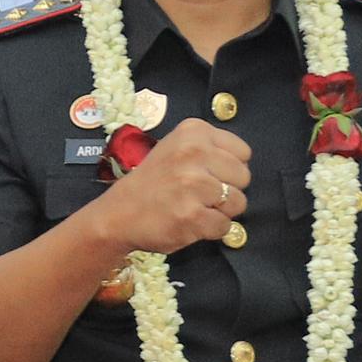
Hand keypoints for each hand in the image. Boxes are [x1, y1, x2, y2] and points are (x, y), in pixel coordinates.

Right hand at [81, 117, 256, 259]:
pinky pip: (224, 226)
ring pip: (238, 202)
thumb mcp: (176, 148)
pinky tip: (190, 222)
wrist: (117, 215)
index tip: (207, 175)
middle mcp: (194, 153)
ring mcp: (193, 185)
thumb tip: (242, 166)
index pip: (243, 153)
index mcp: (193, 132)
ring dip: (220, 211)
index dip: (228, 168)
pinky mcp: (192, 216)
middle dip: (227, 189)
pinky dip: (210, 230)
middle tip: (199, 195)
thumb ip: (209, 149)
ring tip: (194, 208)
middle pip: (244, 177)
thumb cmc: (151, 183)